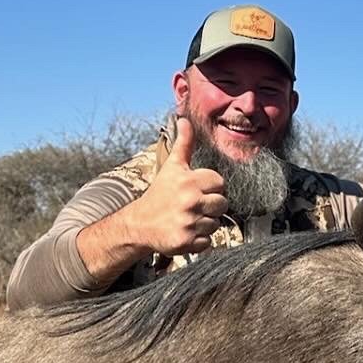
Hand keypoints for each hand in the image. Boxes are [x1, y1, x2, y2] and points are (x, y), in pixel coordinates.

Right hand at [130, 118, 228, 254]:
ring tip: (188, 218)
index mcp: (189, 181)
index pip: (219, 182)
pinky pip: (208, 241)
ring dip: (205, 223)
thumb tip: (184, 119)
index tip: (196, 189)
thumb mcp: (172, 167)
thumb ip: (184, 143)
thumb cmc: (159, 193)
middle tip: (193, 205)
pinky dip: (200, 240)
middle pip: (223, 203)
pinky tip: (186, 231)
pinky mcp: (187, 242)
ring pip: (216, 223)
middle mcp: (190, 202)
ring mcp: (189, 223)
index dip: (210, 186)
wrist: (140, 223)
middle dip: (211, 205)